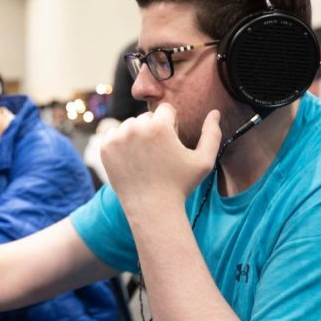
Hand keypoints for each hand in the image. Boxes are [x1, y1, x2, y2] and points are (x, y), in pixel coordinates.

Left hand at [100, 104, 220, 213]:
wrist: (151, 209)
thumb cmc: (180, 185)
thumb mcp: (203, 161)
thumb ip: (212, 134)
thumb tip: (215, 112)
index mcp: (159, 126)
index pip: (165, 110)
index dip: (171, 126)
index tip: (171, 145)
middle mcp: (135, 127)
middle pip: (147, 117)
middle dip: (154, 130)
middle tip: (158, 155)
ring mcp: (117, 138)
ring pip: (131, 125)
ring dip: (137, 135)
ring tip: (146, 159)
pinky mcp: (105, 148)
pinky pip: (114, 134)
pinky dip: (121, 143)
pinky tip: (132, 159)